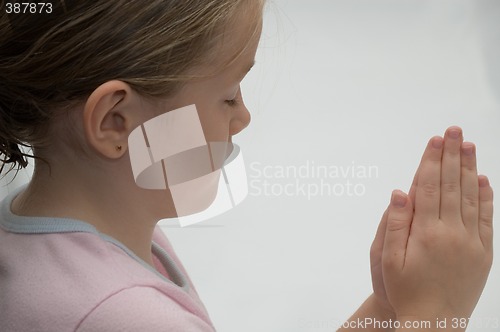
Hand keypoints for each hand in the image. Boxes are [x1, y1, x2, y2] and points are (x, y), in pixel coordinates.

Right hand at [380, 127, 492, 327]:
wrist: (433, 323)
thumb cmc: (405, 292)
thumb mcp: (387, 261)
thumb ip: (393, 224)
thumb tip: (400, 192)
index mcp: (426, 233)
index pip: (429, 187)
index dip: (431, 160)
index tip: (435, 139)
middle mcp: (452, 233)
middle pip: (452, 185)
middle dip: (452, 155)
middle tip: (454, 130)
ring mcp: (471, 242)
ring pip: (471, 197)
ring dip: (469, 168)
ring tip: (469, 145)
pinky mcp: (484, 254)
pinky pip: (487, 219)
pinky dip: (486, 197)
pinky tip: (484, 180)